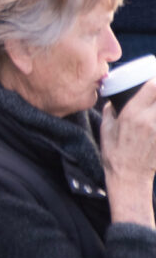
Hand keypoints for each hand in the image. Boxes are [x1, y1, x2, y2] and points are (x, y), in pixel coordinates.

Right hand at [106, 80, 155, 226]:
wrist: (129, 177)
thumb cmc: (115, 154)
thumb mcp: (106, 130)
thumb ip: (110, 112)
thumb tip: (113, 101)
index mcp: (132, 114)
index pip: (152, 87)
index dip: (155, 80)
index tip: (154, 80)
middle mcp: (148, 119)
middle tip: (155, 92)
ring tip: (154, 109)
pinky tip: (154, 122)